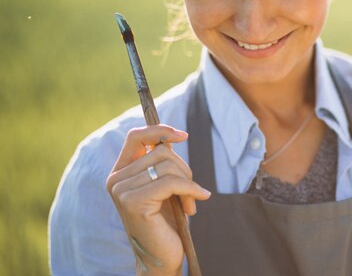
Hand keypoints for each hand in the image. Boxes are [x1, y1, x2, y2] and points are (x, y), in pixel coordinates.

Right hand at [106, 125, 210, 275]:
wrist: (162, 257)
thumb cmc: (165, 221)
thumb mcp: (164, 186)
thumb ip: (162, 163)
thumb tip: (174, 136)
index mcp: (120, 172)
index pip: (135, 136)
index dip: (159, 130)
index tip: (182, 135)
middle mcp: (116, 180)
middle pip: (160, 151)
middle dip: (184, 169)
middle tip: (192, 192)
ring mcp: (123, 191)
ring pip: (168, 166)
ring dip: (188, 183)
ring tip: (190, 203)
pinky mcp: (135, 202)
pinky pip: (172, 182)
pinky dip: (191, 190)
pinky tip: (198, 202)